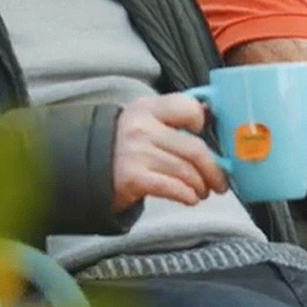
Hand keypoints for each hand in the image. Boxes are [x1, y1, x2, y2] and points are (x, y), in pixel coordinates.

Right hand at [111, 94, 229, 212]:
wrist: (86, 167)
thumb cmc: (128, 144)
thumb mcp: (145, 119)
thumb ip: (174, 115)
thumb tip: (211, 114)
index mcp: (147, 108)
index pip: (187, 108)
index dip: (203, 123)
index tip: (211, 140)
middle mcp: (142, 128)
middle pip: (194, 149)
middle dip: (214, 170)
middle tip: (220, 182)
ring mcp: (136, 153)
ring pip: (186, 171)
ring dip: (201, 186)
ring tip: (202, 191)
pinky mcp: (132, 178)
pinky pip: (172, 187)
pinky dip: (187, 195)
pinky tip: (190, 198)